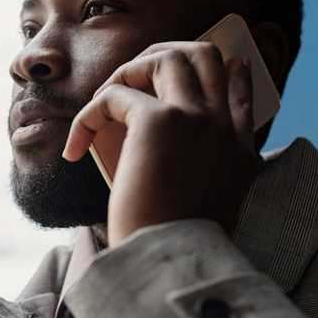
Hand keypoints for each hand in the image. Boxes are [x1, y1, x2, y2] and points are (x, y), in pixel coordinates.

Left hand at [62, 42, 260, 247]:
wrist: (169, 262)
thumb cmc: (172, 249)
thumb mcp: (199, 212)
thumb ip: (194, 178)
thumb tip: (159, 159)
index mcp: (238, 151)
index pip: (241, 93)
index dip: (231, 73)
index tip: (227, 63)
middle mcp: (222, 127)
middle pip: (203, 55)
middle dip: (160, 57)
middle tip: (126, 80)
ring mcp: (195, 118)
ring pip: (165, 57)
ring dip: (125, 74)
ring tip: (100, 110)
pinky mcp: (157, 122)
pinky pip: (114, 95)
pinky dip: (88, 115)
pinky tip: (75, 148)